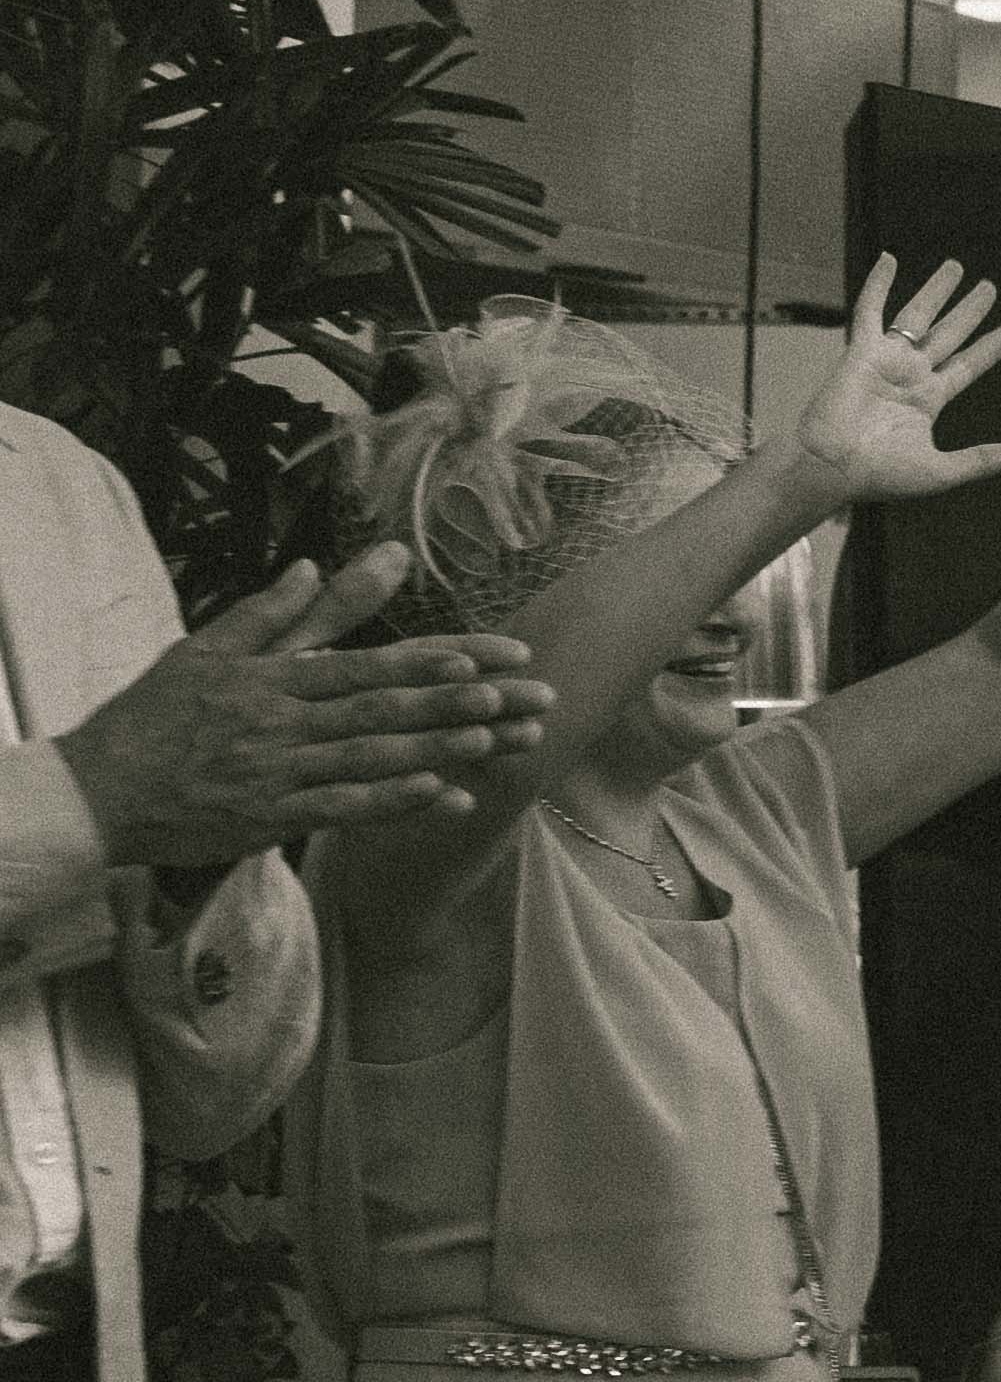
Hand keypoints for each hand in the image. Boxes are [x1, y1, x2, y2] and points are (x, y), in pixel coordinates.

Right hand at [56, 548, 551, 864]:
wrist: (98, 789)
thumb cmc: (156, 716)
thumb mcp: (206, 651)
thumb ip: (272, 612)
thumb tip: (316, 563)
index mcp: (271, 679)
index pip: (364, 665)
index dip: (428, 663)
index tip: (485, 659)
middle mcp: (281, 722)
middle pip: (381, 709)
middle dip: (456, 703)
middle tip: (521, 697)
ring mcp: (277, 773)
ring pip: (370, 758)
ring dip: (439, 749)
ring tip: (499, 740)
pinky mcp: (270, 819)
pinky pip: (340, 808)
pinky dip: (392, 800)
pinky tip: (442, 794)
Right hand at [797, 255, 1000, 504]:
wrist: (833, 468)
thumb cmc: (881, 475)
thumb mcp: (942, 470)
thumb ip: (982, 459)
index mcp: (928, 401)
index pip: (966, 366)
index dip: (988, 348)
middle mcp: (910, 376)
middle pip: (948, 334)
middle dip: (969, 311)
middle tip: (989, 287)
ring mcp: (886, 361)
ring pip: (917, 316)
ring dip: (936, 290)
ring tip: (956, 266)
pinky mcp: (860, 351)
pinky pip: (870, 309)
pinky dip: (878, 283)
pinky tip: (889, 258)